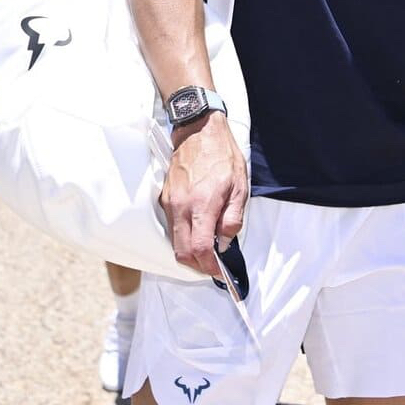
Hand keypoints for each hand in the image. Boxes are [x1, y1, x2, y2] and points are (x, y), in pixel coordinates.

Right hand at [160, 112, 246, 280]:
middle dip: (197, 265)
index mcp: (201, 205)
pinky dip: (183, 237)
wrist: (197, 131)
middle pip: (182, 253)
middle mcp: (181, 207)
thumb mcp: (239, 187)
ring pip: (174, 242)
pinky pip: (171, 227)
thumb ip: (232, 219)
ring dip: (189, 252)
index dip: (209, 267)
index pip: (199, 250)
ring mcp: (169, 204)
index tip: (219, 273)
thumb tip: (224, 243)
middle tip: (213, 266)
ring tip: (208, 248)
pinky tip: (198, 231)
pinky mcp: (165, 199)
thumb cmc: (221, 155)